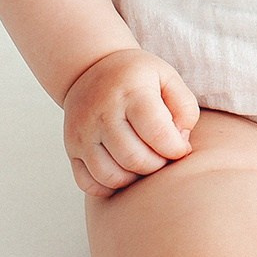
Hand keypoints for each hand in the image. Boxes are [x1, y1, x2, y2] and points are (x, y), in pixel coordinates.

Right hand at [60, 48, 199, 198]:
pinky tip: (123, 171)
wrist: (89, 69)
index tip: (181, 148)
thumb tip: (180, 143)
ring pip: (110, 176)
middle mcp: (102, 114)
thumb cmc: (137, 77)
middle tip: (164, 157)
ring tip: (145, 163)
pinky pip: (88, 183)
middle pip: (134, 158)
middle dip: (157, 166)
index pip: (157, 133)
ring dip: (134, 179)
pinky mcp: (71, 149)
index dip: (176, 149)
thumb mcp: (168, 78)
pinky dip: (109, 187)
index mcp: (131, 93)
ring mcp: (83, 133)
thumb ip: (185, 108)